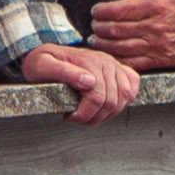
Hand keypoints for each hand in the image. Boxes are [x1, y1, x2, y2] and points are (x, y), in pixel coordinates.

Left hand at [18, 40, 143, 123]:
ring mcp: (114, 65)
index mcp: (88, 62)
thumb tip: (88, 82)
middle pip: (111, 101)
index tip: (69, 117)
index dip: (84, 114)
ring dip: (107, 113)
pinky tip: (106, 105)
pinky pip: (132, 87)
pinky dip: (124, 101)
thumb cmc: (42, 63)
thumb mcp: (43, 65)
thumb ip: (63, 72)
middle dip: (94, 117)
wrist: (47, 55)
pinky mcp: (118, 70)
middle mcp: (105, 62)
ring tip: (89, 114)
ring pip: (124, 97)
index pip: (97, 97)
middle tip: (77, 118)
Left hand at [90, 0, 174, 68]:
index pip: (120, 10)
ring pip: (121, 47)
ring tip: (95, 40)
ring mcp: (158, 46)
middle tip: (93, 26)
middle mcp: (156, 27)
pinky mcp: (161, 60)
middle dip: (99, 28)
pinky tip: (110, 56)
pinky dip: (118, 61)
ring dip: (104, 45)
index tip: (95, 11)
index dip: (102, 11)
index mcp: (158, 5)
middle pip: (116, 29)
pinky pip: (134, 63)